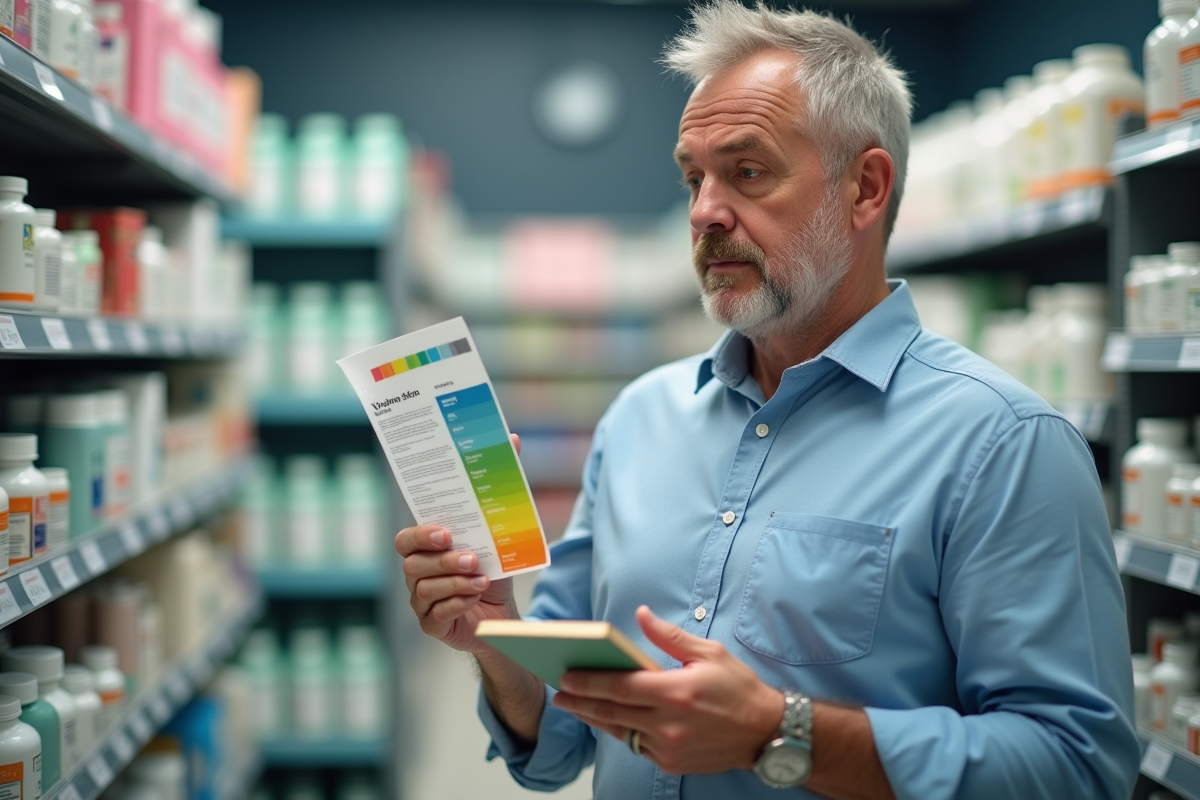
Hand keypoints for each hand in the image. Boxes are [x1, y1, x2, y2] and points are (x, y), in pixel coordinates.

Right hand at [395, 434, 521, 652]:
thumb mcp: (501, 528)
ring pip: (424, 589)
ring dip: (454, 582)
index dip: (421, 534)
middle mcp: (417, 572)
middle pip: (413, 563)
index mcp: (426, 548)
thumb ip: (500, 486)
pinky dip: (455, 605)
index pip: (407, 538)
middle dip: (442, 560)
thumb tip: (513, 439)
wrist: (502, 614)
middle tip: (470, 557)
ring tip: (480, 578)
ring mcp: (421, 600)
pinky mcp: (431, 624)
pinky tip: (473, 598)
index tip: (446, 532)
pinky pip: (434, 615)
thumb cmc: (493, 566)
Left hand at [551, 605, 783, 775]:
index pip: (621, 686)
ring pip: (620, 732)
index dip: (589, 682)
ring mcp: (669, 747)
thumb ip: (669, 636)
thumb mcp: (709, 653)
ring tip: (574, 706)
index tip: (567, 676)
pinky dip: (620, 732)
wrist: (766, 732)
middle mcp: (669, 723)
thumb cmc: (738, 688)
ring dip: (594, 719)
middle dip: (581, 701)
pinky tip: (608, 720)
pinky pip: (637, 746)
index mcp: (676, 692)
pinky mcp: (672, 763)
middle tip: (560, 693)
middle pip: (612, 712)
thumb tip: (640, 615)